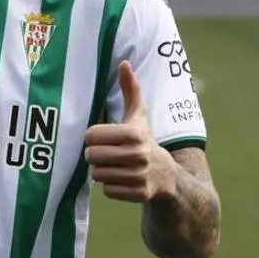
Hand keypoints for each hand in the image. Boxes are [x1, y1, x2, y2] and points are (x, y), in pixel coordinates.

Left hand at [84, 61, 177, 202]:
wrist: (167, 176)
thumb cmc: (143, 139)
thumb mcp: (138, 115)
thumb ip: (130, 89)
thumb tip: (124, 62)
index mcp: (134, 133)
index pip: (91, 136)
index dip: (93, 137)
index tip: (104, 137)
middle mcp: (138, 154)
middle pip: (92, 156)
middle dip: (95, 155)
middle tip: (106, 153)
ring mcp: (139, 176)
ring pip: (98, 175)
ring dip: (102, 171)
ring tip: (116, 166)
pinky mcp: (139, 194)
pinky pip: (108, 190)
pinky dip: (111, 186)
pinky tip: (123, 179)